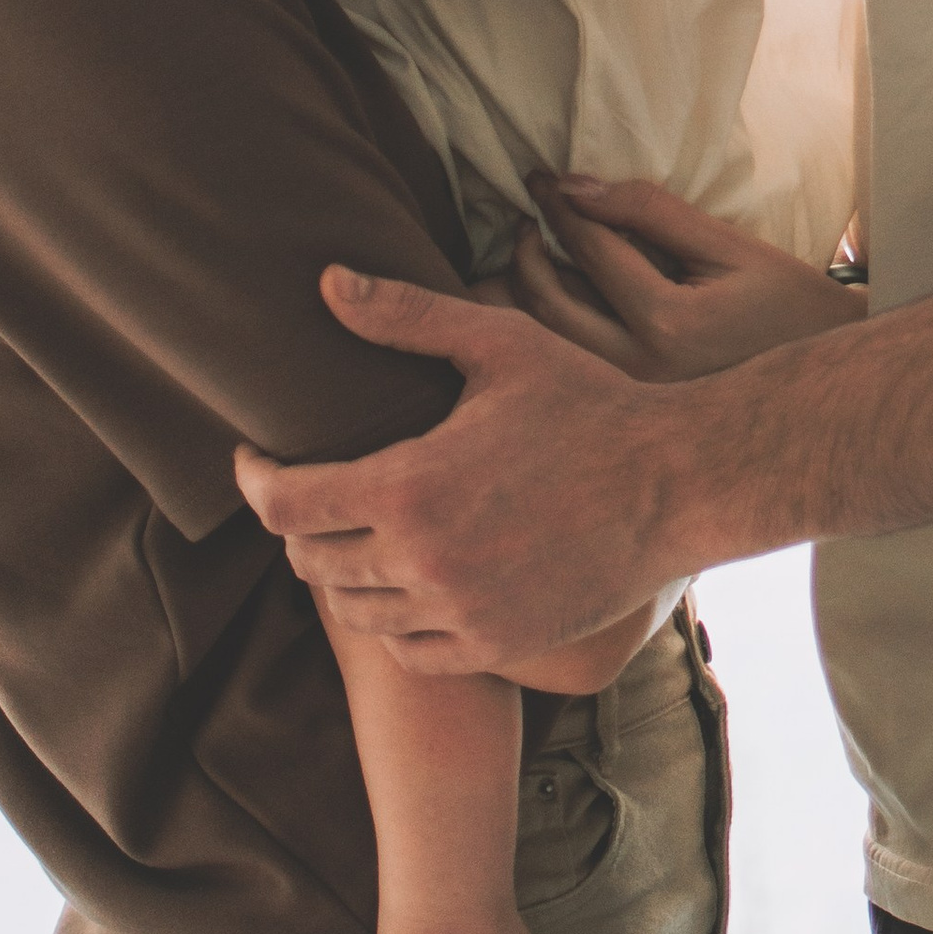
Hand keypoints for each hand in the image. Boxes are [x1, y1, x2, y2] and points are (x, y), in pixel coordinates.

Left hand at [237, 270, 696, 672]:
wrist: (677, 483)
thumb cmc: (588, 402)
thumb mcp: (500, 343)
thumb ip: (406, 316)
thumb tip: (327, 283)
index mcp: (410, 486)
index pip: (284, 505)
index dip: (255, 479)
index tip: (257, 457)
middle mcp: (423, 562)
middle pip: (309, 561)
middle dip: (298, 521)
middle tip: (314, 487)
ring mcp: (459, 612)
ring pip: (353, 609)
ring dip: (341, 571)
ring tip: (357, 531)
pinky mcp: (494, 644)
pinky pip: (407, 650)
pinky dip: (391, 619)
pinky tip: (406, 580)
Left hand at [512, 172, 853, 381]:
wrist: (823, 373)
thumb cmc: (786, 301)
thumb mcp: (727, 245)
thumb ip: (650, 212)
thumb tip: (576, 187)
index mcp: (667, 325)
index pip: (592, 250)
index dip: (559, 205)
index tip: (538, 176)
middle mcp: (638, 368)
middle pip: (548, 302)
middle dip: (524, 251)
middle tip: (527, 213)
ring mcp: (631, 392)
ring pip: (548, 336)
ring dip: (522, 289)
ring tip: (526, 246)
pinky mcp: (630, 400)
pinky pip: (570, 353)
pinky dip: (547, 318)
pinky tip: (547, 290)